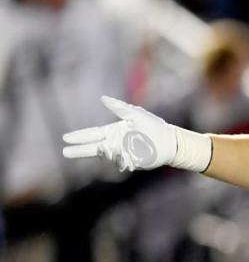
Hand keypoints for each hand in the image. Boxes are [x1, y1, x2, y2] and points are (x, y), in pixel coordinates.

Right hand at [63, 97, 210, 171]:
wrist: (170, 140)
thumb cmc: (153, 125)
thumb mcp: (136, 114)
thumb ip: (119, 107)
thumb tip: (103, 98)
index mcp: (114, 132)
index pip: (93, 134)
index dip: (79, 136)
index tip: (66, 138)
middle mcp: (116, 143)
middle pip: (93, 148)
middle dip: (80, 150)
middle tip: (65, 152)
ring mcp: (123, 154)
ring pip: (107, 156)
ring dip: (105, 153)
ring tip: (108, 148)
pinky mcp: (132, 162)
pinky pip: (121, 164)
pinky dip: (119, 161)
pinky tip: (122, 156)